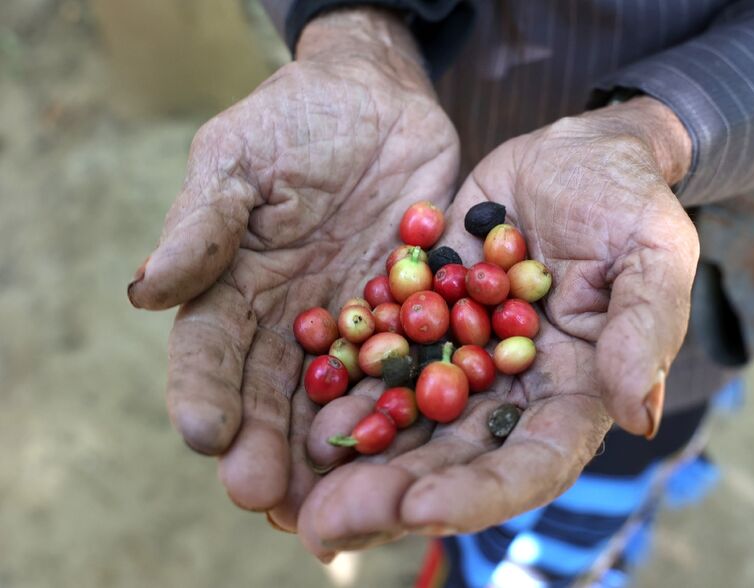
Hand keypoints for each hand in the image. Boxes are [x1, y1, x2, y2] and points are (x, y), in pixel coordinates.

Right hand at [126, 8, 458, 519]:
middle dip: (266, 446)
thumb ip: (202, 224)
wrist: (377, 99)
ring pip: (339, 394)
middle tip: (266, 497)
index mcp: (237, 288)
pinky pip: (412, 363)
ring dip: (333, 446)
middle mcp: (292, 319)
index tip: (204, 435)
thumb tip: (144, 291)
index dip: (203, 392)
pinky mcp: (415, 313)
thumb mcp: (238, 159)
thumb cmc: (294, 120)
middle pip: (272, 393)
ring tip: (331, 496)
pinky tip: (407, 442)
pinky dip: (408, 403)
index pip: (211, 350)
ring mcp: (357, 322)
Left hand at [295, 97, 698, 558]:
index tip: (422, 509)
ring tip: (294, 484)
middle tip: (324, 524)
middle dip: (391, 495)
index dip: (480, 494)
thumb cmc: (627, 202)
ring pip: (404, 422)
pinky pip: (377, 361)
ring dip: (351, 458)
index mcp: (572, 393)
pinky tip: (296, 407)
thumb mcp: (653, 253)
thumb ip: (644, 329)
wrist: (572, 156)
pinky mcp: (421, 319)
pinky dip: (340, 387)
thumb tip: (639, 415)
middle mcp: (509, 392)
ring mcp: (460, 359)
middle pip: (452, 460)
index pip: (531, 463)